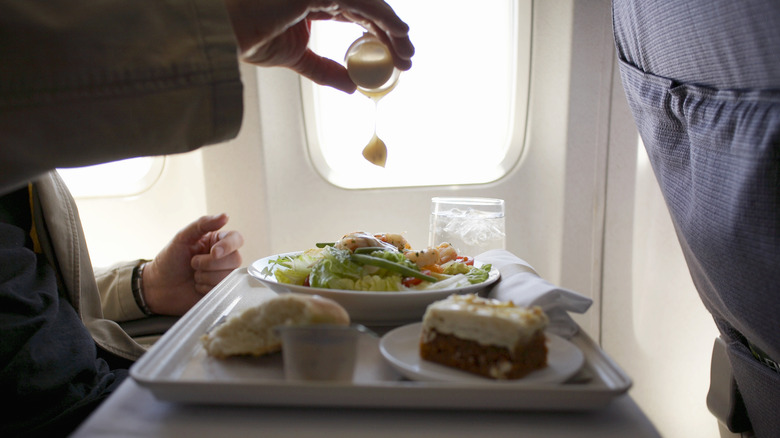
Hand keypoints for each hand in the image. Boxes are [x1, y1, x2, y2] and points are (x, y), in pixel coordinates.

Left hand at [142, 214, 243, 315]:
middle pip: (234, 259)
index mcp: (218, 241)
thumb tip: (225, 216)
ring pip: (228, 276)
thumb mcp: (182, 237)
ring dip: (205, 277)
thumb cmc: (170, 259)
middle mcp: (224, 257)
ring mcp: (223, 275)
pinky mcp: (220, 291)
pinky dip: (205, 288)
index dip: (228, 246)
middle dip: (209, 264)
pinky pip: (222, 290)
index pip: (236, 239)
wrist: (159, 286)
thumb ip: (202, 224)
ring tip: (194, 275)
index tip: (213, 253)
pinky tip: (197, 286)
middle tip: (192, 264)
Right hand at [222, 0, 414, 92]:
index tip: (394, 59)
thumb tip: (351, 87)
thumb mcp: (297, 58)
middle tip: (407, 58)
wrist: (227, 33)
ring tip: (407, 52)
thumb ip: (325, 69)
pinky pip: (361, 2)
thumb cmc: (249, 37)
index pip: (355, 15)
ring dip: (393, 28)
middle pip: (366, 9)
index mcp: (312, 2)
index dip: (377, 35)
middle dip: (391, 33)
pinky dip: (384, 18)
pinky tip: (398, 34)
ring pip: (369, 5)